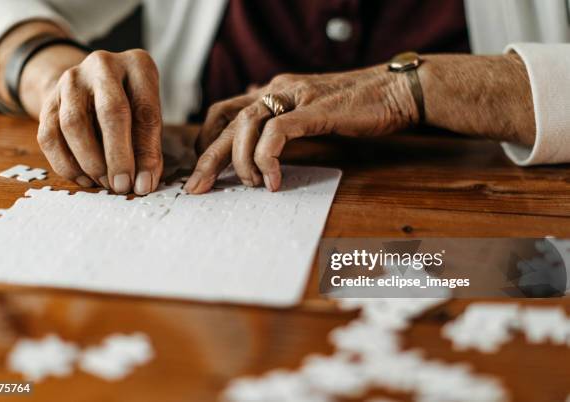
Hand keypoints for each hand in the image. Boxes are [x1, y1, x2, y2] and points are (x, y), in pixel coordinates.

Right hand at [36, 49, 162, 194]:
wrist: (91, 86)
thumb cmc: (131, 106)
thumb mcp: (148, 118)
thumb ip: (148, 148)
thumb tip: (143, 184)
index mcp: (137, 66)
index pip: (145, 111)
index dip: (145, 152)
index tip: (143, 183)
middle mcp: (103, 66)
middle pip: (110, 112)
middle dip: (117, 157)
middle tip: (121, 186)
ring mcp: (71, 80)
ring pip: (73, 124)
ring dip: (91, 162)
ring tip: (105, 183)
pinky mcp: (48, 100)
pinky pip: (50, 136)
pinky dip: (66, 164)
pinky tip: (84, 178)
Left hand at [185, 66, 417, 193]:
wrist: (398, 90)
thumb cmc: (359, 106)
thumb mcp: (312, 111)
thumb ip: (286, 118)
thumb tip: (264, 132)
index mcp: (275, 90)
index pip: (226, 111)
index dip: (207, 139)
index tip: (203, 168)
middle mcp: (277, 89)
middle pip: (226, 121)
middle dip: (207, 157)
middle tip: (196, 188)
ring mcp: (295, 97)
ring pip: (245, 125)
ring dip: (239, 160)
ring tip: (250, 184)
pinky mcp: (314, 110)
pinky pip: (277, 133)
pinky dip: (268, 158)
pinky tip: (273, 180)